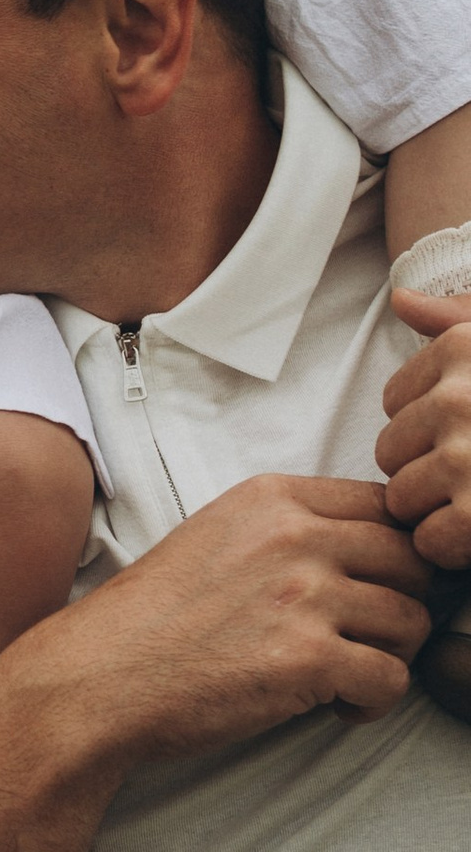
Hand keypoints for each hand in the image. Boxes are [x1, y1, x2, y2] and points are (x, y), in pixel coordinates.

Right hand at [41, 472, 434, 768]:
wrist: (99, 678)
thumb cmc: (150, 619)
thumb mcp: (215, 538)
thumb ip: (287, 530)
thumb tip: (370, 550)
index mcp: (271, 499)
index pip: (386, 507)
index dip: (396, 553)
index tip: (379, 586)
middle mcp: (293, 537)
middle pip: (413, 561)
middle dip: (404, 604)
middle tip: (369, 637)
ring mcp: (303, 596)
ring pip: (413, 621)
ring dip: (391, 656)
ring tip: (348, 675)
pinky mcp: (308, 659)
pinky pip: (392, 679)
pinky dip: (374, 703)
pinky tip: (337, 707)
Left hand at [377, 288, 470, 572]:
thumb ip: (459, 323)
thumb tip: (402, 301)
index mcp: (464, 349)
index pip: (393, 401)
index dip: (430, 426)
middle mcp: (459, 398)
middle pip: (389, 451)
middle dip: (428, 469)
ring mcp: (469, 457)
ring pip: (401, 498)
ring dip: (439, 511)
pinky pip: (429, 541)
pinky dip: (455, 550)